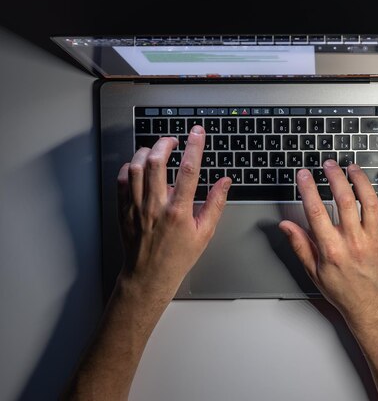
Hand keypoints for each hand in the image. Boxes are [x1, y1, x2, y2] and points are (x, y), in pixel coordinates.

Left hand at [116, 125, 230, 300]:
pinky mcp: (124, 210)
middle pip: (157, 162)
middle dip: (166, 143)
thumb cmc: (178, 256)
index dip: (194, 146)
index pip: (188, 170)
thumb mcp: (205, 232)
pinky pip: (122, 180)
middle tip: (173, 140)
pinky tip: (139, 167)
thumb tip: (225, 182)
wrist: (149, 276)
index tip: (197, 133)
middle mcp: (155, 206)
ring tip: (156, 150)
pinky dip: (130, 167)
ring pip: (136, 167)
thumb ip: (215, 203)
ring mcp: (136, 207)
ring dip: (147, 152)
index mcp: (178, 211)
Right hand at [279, 160, 377, 325]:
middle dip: (335, 177)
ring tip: (352, 168)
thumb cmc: (344, 291)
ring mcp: (375, 239)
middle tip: (329, 164)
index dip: (308, 189)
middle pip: (344, 200)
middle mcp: (354, 242)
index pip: (316, 212)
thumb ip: (300, 244)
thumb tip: (286, 225)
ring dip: (360, 180)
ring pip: (369, 201)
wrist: (372, 307)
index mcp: (332, 250)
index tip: (304, 175)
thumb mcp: (314, 271)